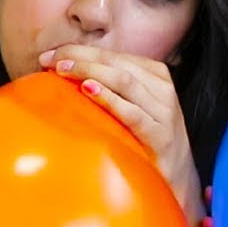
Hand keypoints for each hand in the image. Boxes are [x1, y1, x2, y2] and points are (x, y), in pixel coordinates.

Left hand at [42, 46, 204, 219]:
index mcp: (156, 74)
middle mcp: (162, 88)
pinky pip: (132, 112)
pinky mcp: (160, 135)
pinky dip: (109, 98)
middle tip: (49, 60)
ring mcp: (164, 112)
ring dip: (90, 71)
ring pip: (124, 80)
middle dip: (80, 57)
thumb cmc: (147, 139)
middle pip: (116, 62)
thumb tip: (66, 70)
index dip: (80, 50)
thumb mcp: (134, 105)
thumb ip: (111, 86)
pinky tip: (88, 90)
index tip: (50, 55)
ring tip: (63, 70)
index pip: (114, 54)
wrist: (178, 176)